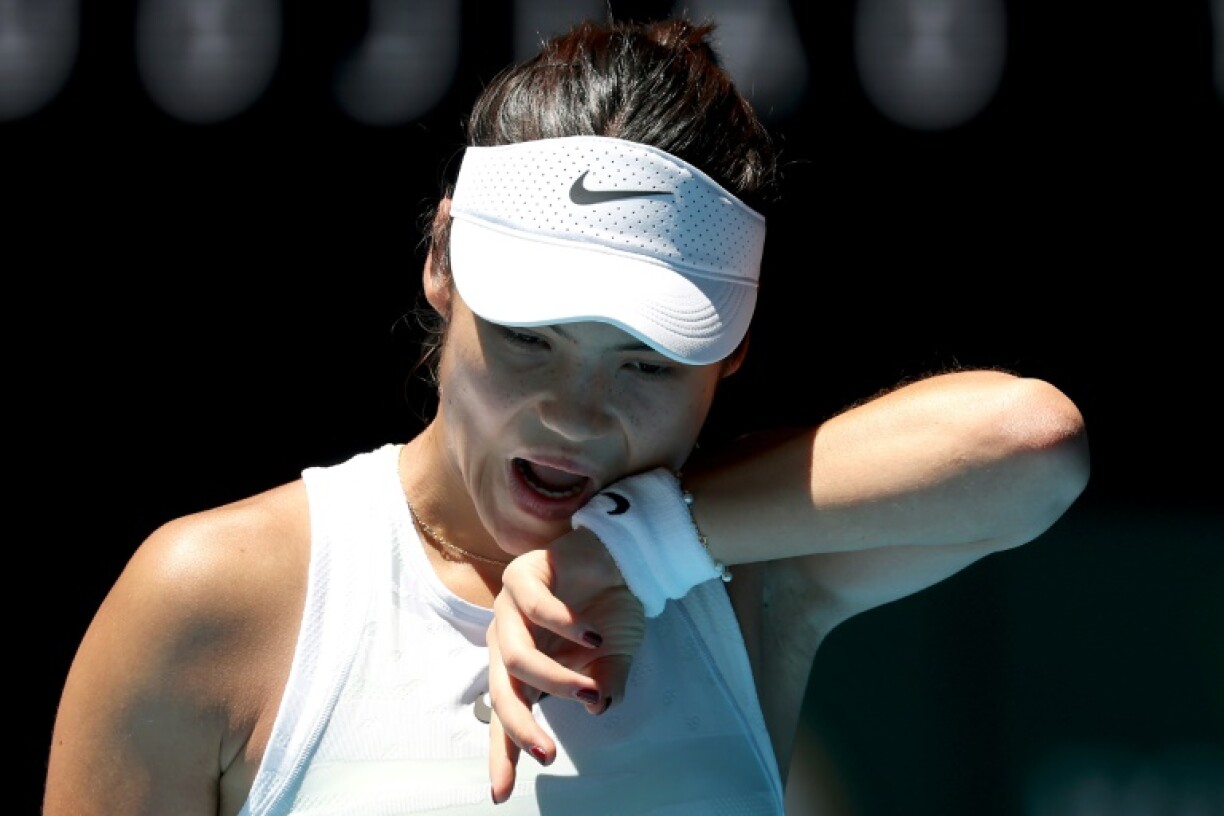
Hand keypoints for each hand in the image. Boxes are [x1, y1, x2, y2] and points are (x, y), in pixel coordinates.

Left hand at [486, 526, 644, 802]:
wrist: (623, 556)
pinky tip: (591, 633)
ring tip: (588, 686)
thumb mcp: (616, 657)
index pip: (507, 713)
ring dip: (554, 680)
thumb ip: (604, 684)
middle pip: (502, 693)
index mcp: (525, 666)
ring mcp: (510, 606)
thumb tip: (597, 708)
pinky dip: (565, 626)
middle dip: (521, 729)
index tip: (501, 794)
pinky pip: (535, 607)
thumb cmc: (611, 610)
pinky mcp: (521, 574)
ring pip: (516, 657)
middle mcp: (509, 639)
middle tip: (546, 753)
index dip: (503, 753)